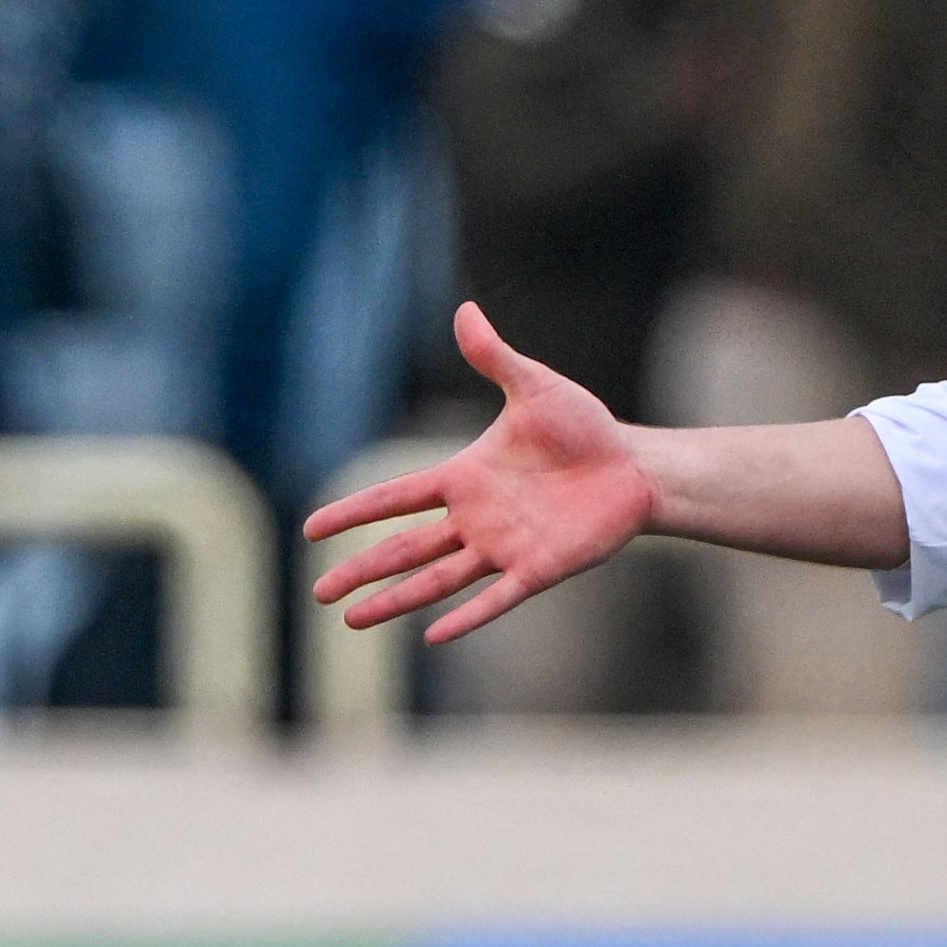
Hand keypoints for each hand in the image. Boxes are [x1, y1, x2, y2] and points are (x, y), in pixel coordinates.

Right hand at [307, 303, 655, 640]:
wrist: (634, 468)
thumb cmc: (585, 428)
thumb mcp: (535, 388)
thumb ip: (494, 358)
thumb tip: (466, 311)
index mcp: (463, 478)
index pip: (395, 498)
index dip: (354, 512)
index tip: (312, 529)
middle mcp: (474, 519)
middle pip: (403, 549)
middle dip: (360, 570)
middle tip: (320, 593)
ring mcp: (502, 548)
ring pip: (435, 580)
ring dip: (395, 599)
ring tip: (353, 620)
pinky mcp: (536, 570)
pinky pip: (495, 598)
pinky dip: (466, 617)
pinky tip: (433, 636)